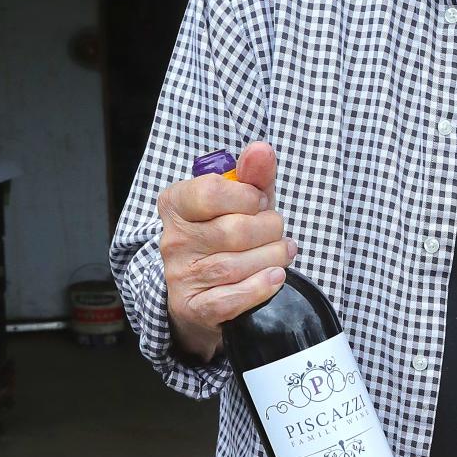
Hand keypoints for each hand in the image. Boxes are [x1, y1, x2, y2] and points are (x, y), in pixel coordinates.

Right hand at [158, 142, 295, 361]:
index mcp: (176, 204)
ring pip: (236, 265)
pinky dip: (260, 287)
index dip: (247, 196)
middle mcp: (172, 240)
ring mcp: (180, 276)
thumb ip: (252, 176)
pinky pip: (232, 297)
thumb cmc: (226, 239)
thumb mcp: (240, 203)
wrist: (204, 295)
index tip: (260, 202)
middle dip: (269, 229)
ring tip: (283, 253)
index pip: (211, 191)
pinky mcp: (193, 307)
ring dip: (272, 258)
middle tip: (278, 232)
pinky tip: (276, 277)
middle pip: (233, 230)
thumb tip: (261, 150)